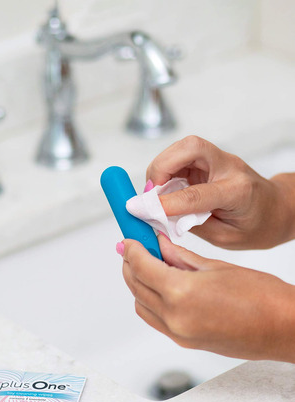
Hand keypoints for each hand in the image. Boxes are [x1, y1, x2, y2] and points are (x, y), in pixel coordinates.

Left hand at [119, 235, 294, 361]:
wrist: (284, 328)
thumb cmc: (262, 297)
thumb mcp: (216, 266)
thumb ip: (180, 257)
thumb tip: (159, 245)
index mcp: (181, 293)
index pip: (141, 266)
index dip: (131, 250)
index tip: (129, 240)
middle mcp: (174, 317)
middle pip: (136, 286)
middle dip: (130, 264)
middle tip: (134, 248)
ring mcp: (177, 333)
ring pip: (141, 304)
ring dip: (137, 284)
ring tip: (147, 265)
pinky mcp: (183, 342)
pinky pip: (154, 319)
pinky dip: (148, 301)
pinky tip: (158, 286)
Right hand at [146, 135, 294, 249]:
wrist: (275, 209)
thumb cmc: (255, 226)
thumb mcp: (225, 237)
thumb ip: (192, 224)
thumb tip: (160, 215)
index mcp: (238, 192)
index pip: (195, 194)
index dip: (166, 202)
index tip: (143, 209)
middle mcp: (229, 168)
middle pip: (191, 147)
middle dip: (161, 166)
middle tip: (150, 192)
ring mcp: (219, 159)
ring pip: (183, 146)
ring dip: (160, 167)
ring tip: (155, 192)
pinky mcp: (208, 158)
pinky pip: (180, 154)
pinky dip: (164, 169)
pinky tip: (163, 188)